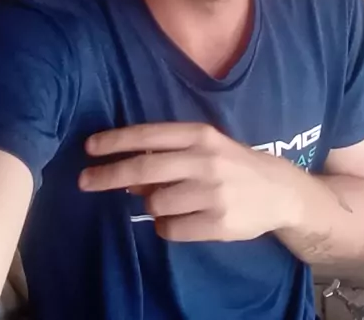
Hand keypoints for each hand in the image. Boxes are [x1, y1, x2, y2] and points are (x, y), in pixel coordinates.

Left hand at [80, 122, 300, 241]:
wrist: (279, 191)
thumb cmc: (232, 163)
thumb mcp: (205, 147)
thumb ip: (168, 155)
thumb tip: (126, 176)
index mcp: (200, 135)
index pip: (148, 136)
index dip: (115, 141)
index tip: (88, 147)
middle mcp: (205, 161)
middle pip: (143, 170)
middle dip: (108, 175)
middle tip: (84, 180)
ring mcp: (212, 194)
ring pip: (155, 204)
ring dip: (150, 205)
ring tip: (167, 202)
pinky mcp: (218, 224)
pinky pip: (170, 229)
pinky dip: (166, 226)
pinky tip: (180, 219)